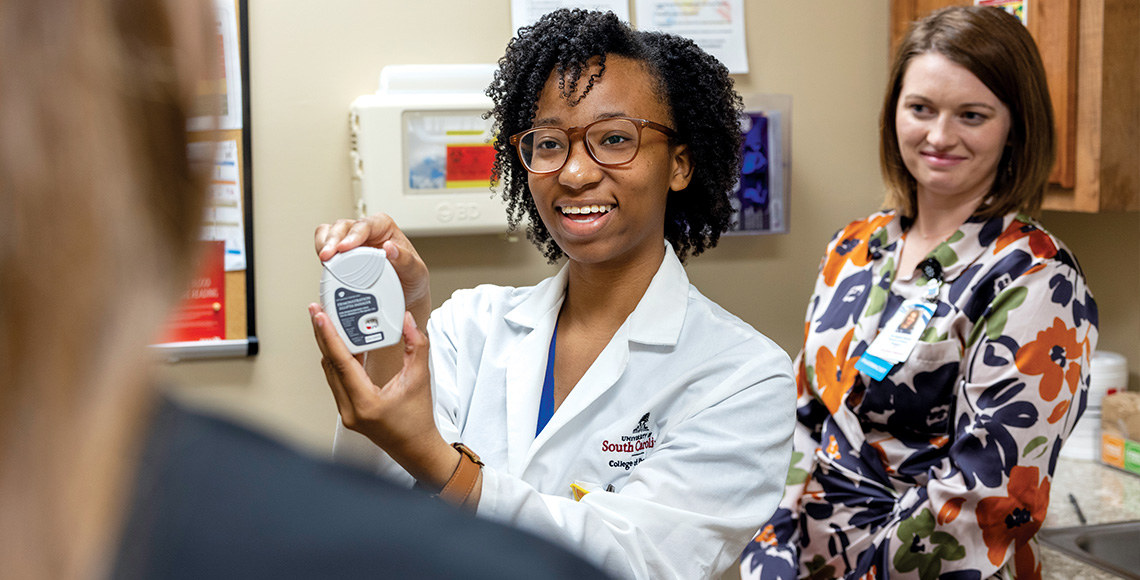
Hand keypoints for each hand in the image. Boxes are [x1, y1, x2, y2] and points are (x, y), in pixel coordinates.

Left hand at [309, 304, 458, 488]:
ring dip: (329, 347)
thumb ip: (416, 346)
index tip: (320, 316)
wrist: (416, 448)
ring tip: (328, 323)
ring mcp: (346, 412)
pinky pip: (337, 380)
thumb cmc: (418, 420)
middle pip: (329, 364)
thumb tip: (407, 321)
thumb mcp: (420, 379)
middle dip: (323, 335)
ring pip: (330, 372)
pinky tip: (343, 345)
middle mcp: (350, 409)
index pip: (341, 362)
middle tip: (317, 311)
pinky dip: (338, 360)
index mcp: (365, 402)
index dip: (329, 335)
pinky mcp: (348, 411)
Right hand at [314, 213, 430, 319]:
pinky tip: (324, 265)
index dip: (354, 234)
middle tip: (328, 257)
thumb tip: (390, 248)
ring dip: (324, 244)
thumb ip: (406, 260)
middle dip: (333, 240)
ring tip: (324, 261)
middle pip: (343, 226)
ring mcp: (352, 243)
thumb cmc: (411, 280)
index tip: (346, 248)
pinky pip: (324, 246)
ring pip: (329, 232)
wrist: (403, 298)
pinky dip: (320, 252)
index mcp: (384, 229)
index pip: (366, 224)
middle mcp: (366, 232)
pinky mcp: (341, 255)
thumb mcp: (416, 272)